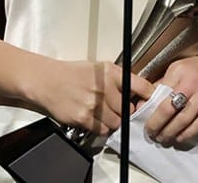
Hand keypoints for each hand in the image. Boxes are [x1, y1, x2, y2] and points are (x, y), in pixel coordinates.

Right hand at [30, 60, 155, 136]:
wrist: (47, 81)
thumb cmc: (72, 74)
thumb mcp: (99, 68)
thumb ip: (119, 79)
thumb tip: (138, 92)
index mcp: (111, 72)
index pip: (141, 87)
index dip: (148, 97)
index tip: (150, 102)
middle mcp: (105, 87)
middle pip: (129, 109)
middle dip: (127, 112)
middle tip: (121, 110)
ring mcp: (94, 104)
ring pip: (118, 122)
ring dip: (114, 121)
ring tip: (104, 113)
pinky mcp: (84, 118)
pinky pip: (103, 129)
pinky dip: (102, 127)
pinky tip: (95, 118)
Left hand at [144, 50, 197, 146]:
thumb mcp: (179, 67)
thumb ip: (163, 83)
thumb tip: (146, 101)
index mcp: (179, 71)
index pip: (159, 93)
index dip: (149, 110)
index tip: (143, 119)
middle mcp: (192, 82)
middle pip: (169, 109)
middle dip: (157, 125)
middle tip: (151, 133)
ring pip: (183, 120)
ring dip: (170, 132)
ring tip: (163, 137)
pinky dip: (187, 134)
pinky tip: (180, 137)